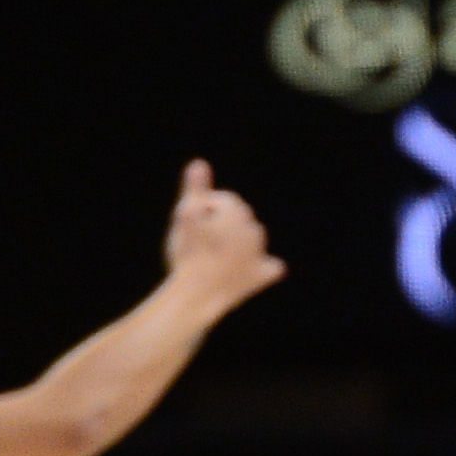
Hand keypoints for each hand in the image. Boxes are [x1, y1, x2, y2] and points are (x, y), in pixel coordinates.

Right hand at [163, 160, 283, 309]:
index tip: (189, 220)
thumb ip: (195, 189)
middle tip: (200, 239)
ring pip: (252, 239)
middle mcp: (255, 231)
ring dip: (239, 241)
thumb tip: (200, 162)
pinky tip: (259, 268)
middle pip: (238, 219)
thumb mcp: (185, 215)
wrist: (197, 292)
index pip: (222, 201)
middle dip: (223, 223)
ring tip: (216, 253)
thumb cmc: (188, 251)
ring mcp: (259, 255)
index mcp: (238, 212)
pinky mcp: (259, 278)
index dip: (204, 208)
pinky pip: (270, 268)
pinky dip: (265, 267)